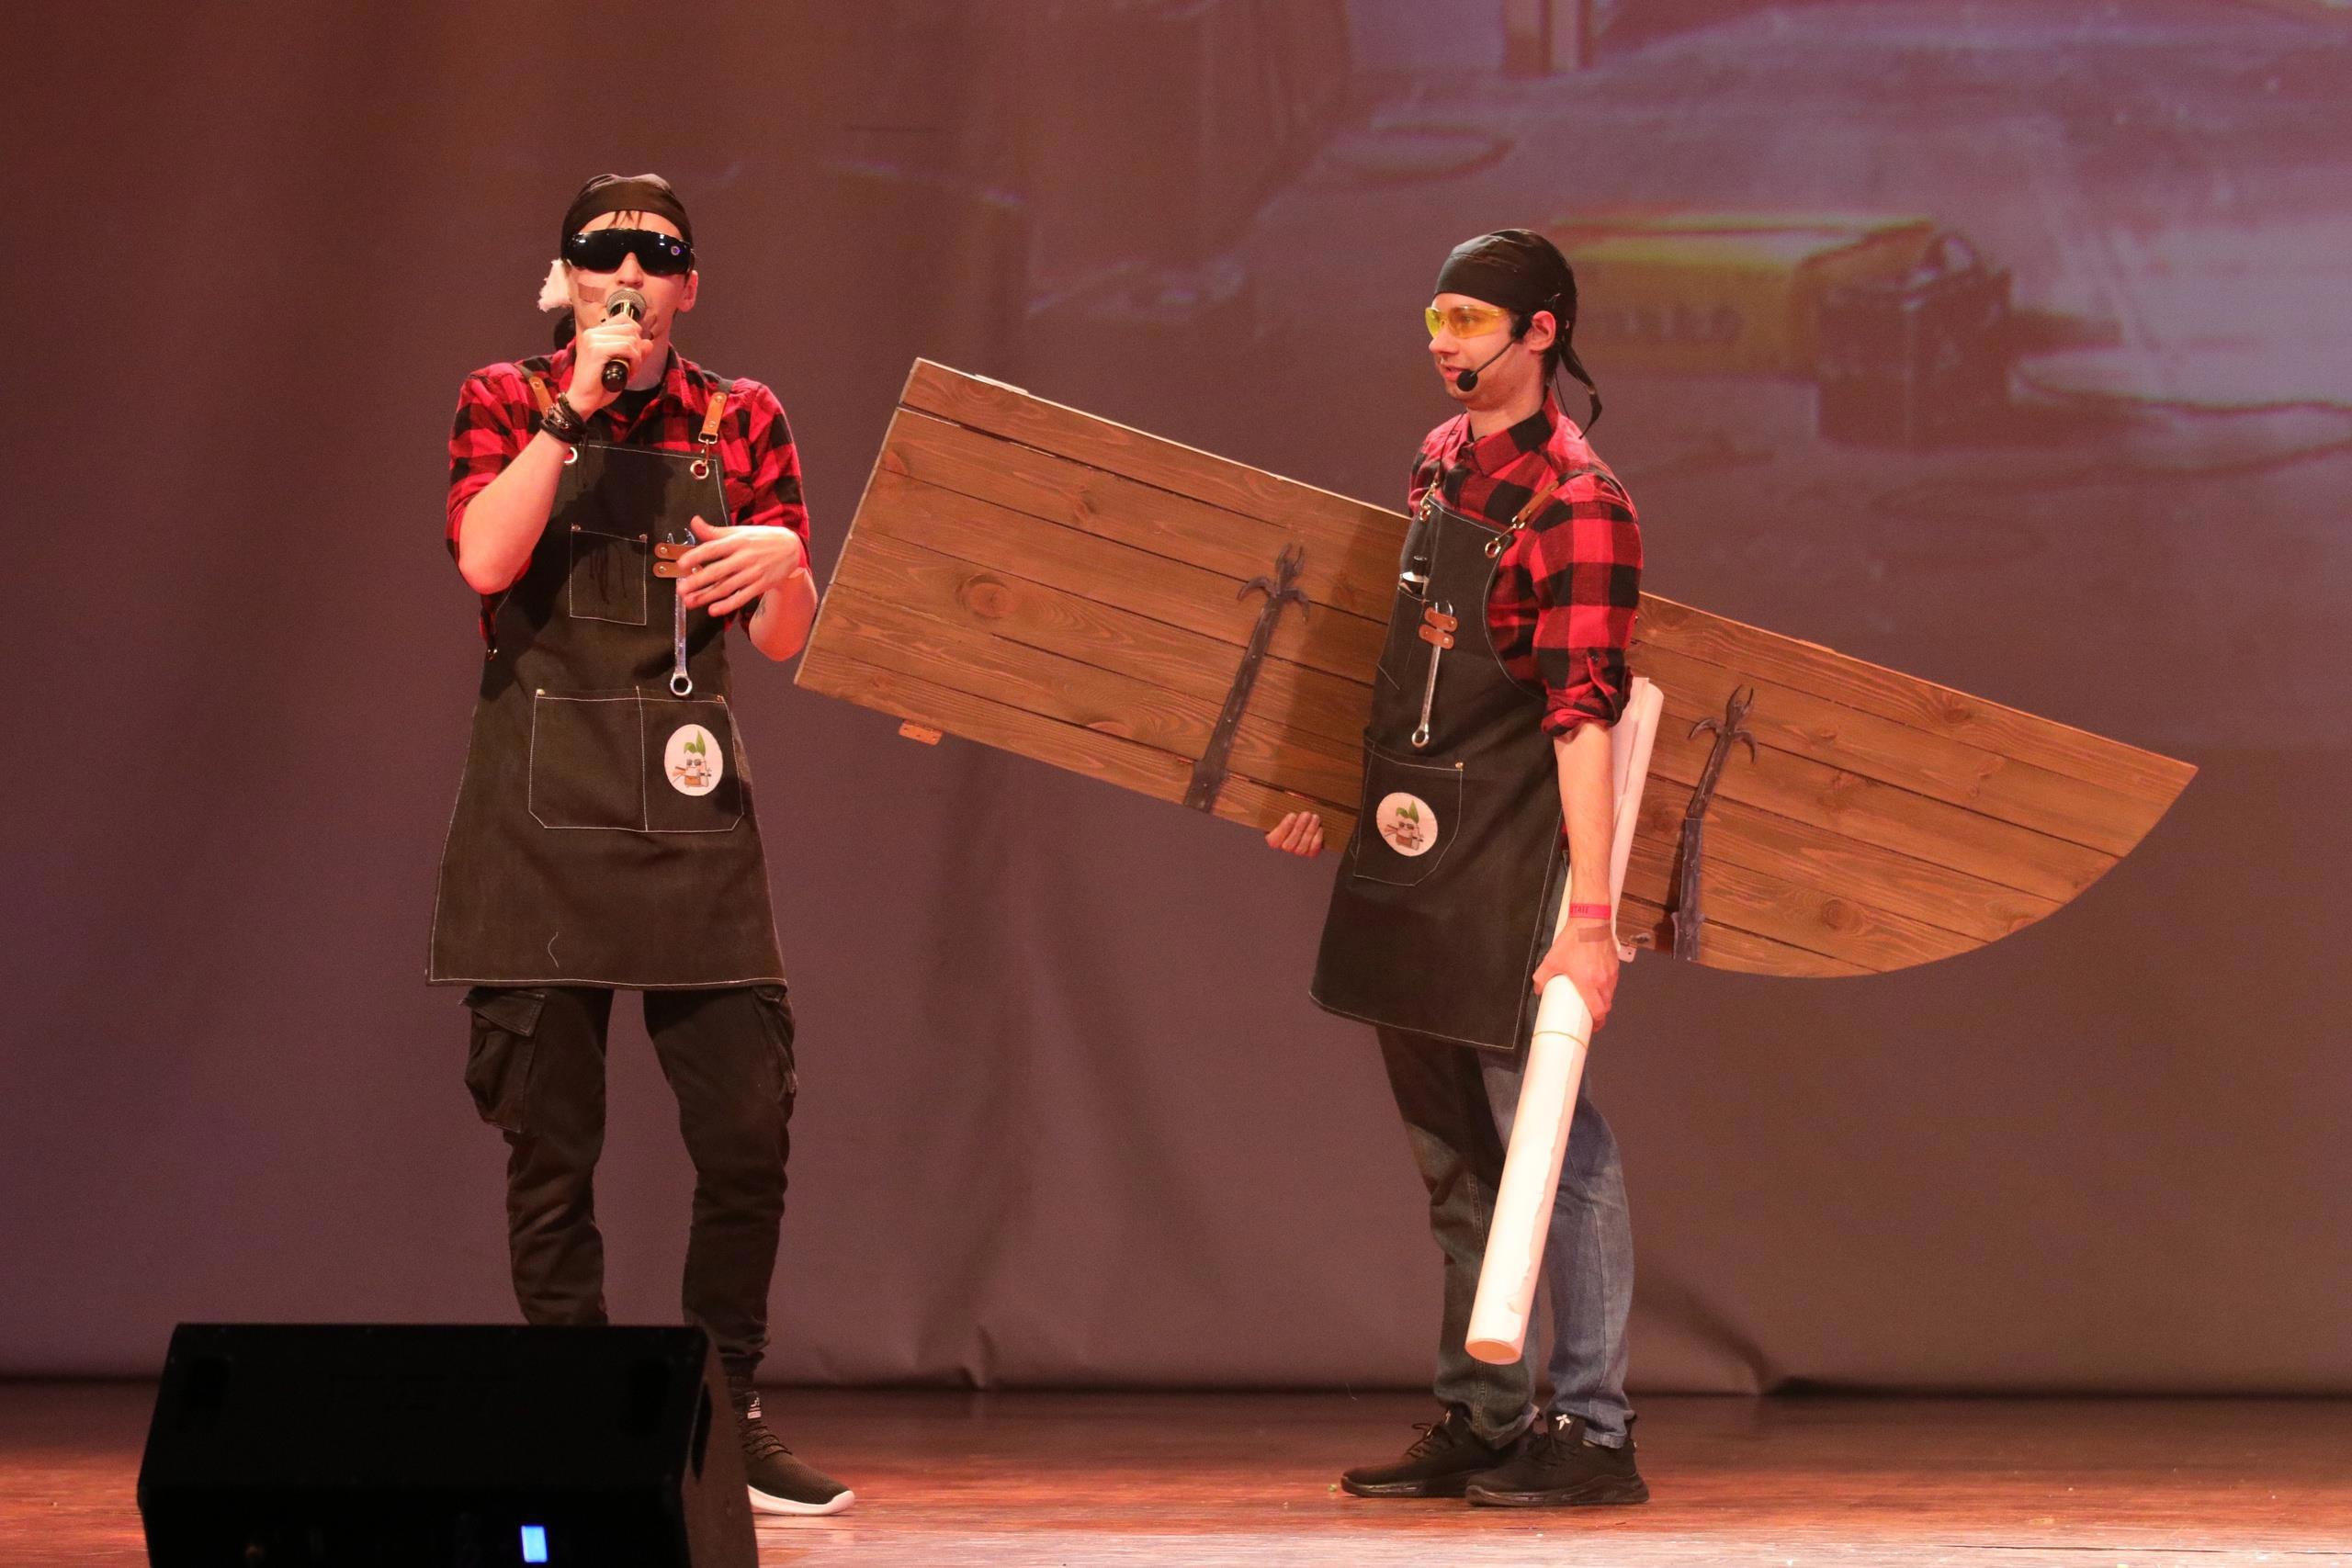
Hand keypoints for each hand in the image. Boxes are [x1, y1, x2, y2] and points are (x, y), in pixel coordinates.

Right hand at [564, 316, 650, 412]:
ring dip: (637, 357)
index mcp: (595, 333)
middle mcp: (592, 333)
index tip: (634, 353)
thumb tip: (649, 342)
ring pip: (630, 338)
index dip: (635, 334)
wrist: (583, 400)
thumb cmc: (600, 385)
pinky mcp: (597, 350)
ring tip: (630, 371)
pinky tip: (629, 373)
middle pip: (630, 328)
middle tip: (633, 365)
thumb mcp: (622, 366)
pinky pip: (627, 348)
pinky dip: (634, 361)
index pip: (623, 319)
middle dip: (638, 348)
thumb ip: (635, 352)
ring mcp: (593, 340)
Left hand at [678, 516, 808, 617]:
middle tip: (681, 589)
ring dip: (707, 596)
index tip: (682, 563)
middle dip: (697, 581)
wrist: (792, 548)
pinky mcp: (760, 585)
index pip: (713, 549)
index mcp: (737, 542)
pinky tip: (714, 610)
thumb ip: (715, 531)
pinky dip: (728, 605)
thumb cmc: (761, 539)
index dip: (696, 556)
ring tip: (690, 601)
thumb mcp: (739, 532)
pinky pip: (742, 597)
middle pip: (718, 571)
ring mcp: (753, 573)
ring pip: (727, 587)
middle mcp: (744, 558)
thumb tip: (694, 521)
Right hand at [1264, 810, 1323, 856]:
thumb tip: (1282, 794)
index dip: (1284, 828)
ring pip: (1301, 849)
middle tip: (1306, 814)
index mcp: (1272, 837)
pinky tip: (1319, 829)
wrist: (1306, 816)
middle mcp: (1283, 847)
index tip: (1292, 815)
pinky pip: (1312, 852)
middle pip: (1289, 845)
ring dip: (1309, 832)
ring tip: (1315, 818)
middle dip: (1299, 828)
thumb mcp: (1282, 806)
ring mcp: (1297, 851)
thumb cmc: (1291, 810)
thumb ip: (1279, 805)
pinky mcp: (1309, 853)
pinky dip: (1316, 840)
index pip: (1274, 839)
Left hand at [1533, 921, 1617, 1028]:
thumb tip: (1538, 989)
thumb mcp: (1552, 960)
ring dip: (1603, 1000)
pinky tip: (1598, 984)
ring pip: (1610, 994)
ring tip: (1593, 1000)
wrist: (1590, 921)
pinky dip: (1606, 987)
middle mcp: (1603, 980)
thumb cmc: (1573, 940)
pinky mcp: (1615, 965)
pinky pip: (1612, 982)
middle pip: (1606, 1006)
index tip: (1592, 1026)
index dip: (1597, 1022)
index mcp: (1589, 983)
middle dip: (1599, 1014)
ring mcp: (1611, 973)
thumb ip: (1542, 977)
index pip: (1599, 1011)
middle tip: (1591, 1016)